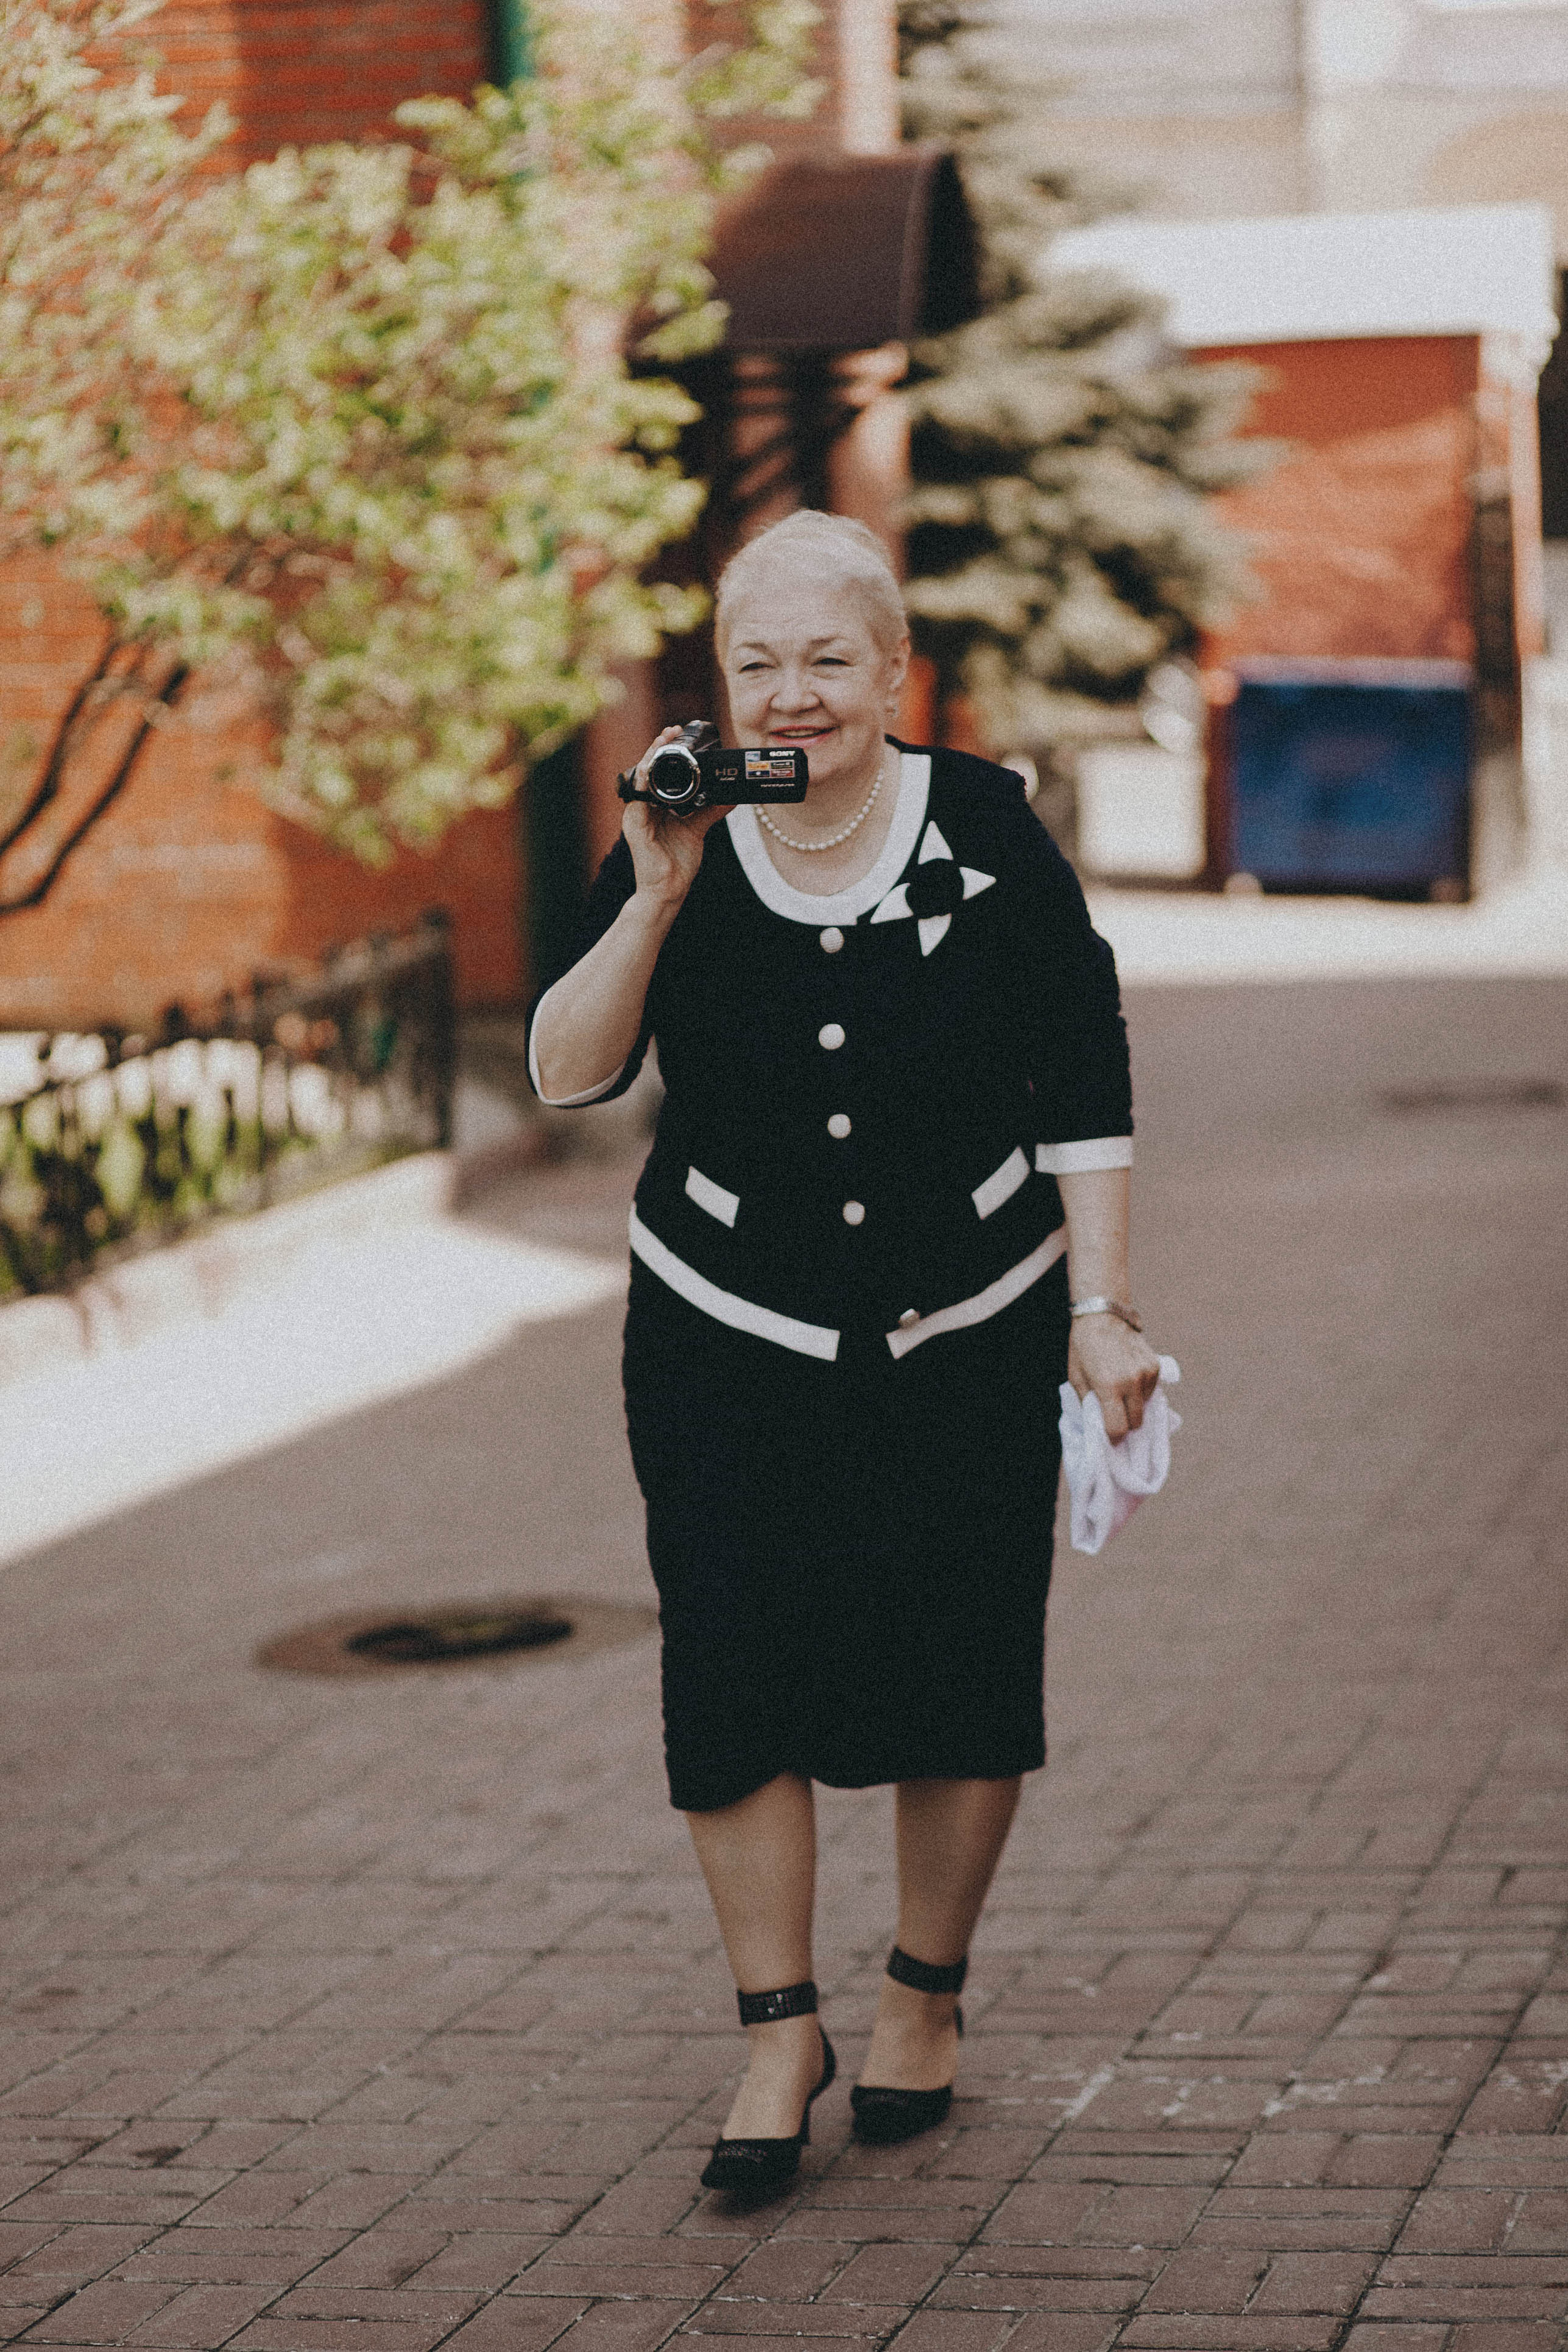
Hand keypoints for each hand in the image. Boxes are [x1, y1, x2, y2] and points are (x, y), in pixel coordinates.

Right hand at [622, 727, 733, 910]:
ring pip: (641, 778)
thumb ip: (710, 810)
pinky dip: (644, 781)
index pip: (658, 771)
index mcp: (655, 805)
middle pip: (648, 769)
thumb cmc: (678, 863)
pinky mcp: (634, 826)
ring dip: (650, 757)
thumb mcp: (698, 829)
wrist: (669, 890)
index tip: (678, 733)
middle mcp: (643, 807)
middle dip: (658, 747)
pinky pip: (637, 799)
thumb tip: (729, 795)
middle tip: (672, 729)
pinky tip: (651, 769)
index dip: (665, 751)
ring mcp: (636, 815)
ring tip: (662, 740)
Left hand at [1068, 1315, 1161, 1441]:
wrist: (1103, 1315)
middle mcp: (1131, 1382)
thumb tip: (1098, 1425)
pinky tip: (1129, 1379)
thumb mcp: (1076, 1377)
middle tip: (1115, 1417)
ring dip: (1134, 1406)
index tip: (1109, 1436)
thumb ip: (1088, 1403)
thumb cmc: (1083, 1347)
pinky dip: (1141, 1391)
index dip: (1113, 1437)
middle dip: (1125, 1424)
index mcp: (1108, 1387)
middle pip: (1136, 1423)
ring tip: (1120, 1392)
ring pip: (1145, 1407)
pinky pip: (1151, 1391)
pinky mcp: (1155, 1366)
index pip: (1118, 1428)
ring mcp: (1146, 1374)